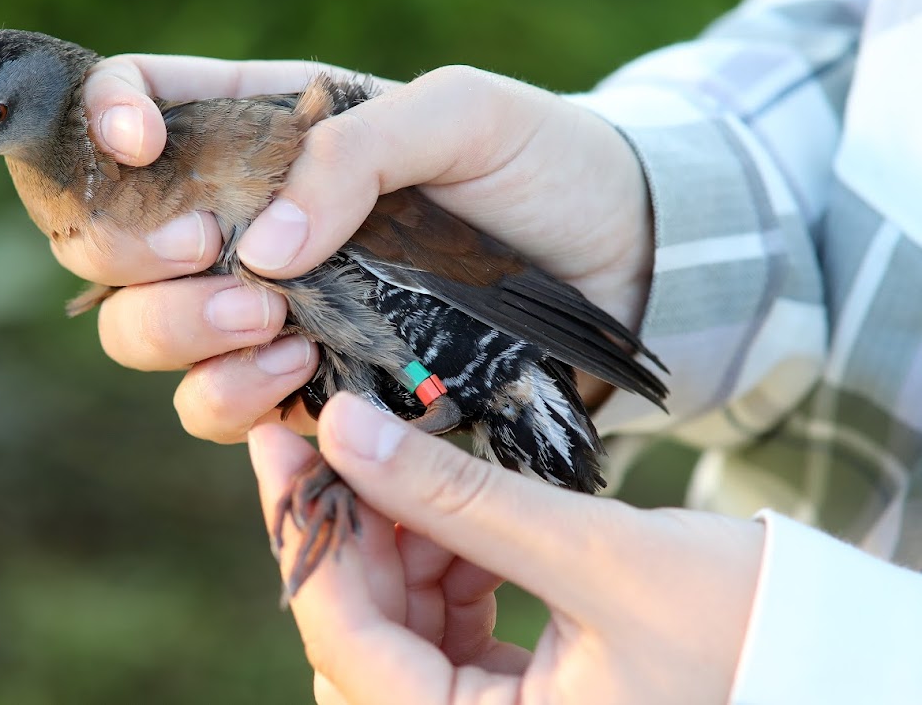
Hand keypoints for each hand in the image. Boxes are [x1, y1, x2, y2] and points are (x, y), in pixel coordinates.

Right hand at [56, 54, 653, 441]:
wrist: (614, 264)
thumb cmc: (540, 163)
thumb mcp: (462, 117)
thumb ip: (356, 153)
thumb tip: (260, 251)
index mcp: (264, 123)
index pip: (134, 100)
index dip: (103, 120)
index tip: (140, 148)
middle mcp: (241, 216)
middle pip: (108, 239)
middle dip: (132, 253)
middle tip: (212, 254)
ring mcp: (262, 304)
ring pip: (140, 331)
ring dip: (180, 333)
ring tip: (276, 324)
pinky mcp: (300, 381)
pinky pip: (213, 407)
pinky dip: (232, 396)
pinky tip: (301, 368)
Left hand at [249, 393, 763, 704]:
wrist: (827, 657)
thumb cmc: (740, 624)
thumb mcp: (593, 553)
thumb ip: (459, 496)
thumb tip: (345, 428)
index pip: (348, 646)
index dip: (304, 537)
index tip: (278, 446)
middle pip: (360, 641)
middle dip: (351, 536)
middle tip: (340, 437)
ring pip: (395, 635)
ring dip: (397, 548)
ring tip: (412, 467)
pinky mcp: (514, 700)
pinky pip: (441, 636)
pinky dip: (440, 568)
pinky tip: (456, 514)